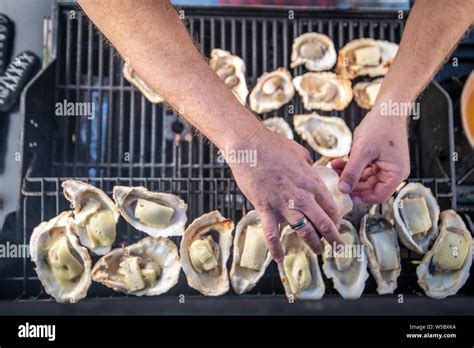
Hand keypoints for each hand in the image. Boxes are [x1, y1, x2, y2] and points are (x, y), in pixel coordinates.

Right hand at [226, 126, 343, 261]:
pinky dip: (276, 248)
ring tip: (318, 251)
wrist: (249, 145)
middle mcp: (301, 196)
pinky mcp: (266, 209)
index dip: (336, 217)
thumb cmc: (273, 145)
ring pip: (304, 231)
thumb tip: (310, 167)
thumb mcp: (299, 152)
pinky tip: (279, 258)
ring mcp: (284, 205)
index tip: (336, 223)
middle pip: (323, 222)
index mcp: (311, 182)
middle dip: (333, 237)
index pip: (330, 206)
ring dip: (313, 244)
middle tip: (338, 246)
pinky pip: (272, 234)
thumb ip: (308, 164)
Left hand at [332, 111, 409, 204]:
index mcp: (395, 174)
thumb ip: (352, 171)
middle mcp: (392, 172)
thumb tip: (343, 189)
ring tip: (333, 170)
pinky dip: (351, 167)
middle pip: (369, 188)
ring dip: (348, 175)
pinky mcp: (378, 159)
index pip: (377, 196)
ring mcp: (385, 166)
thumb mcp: (363, 150)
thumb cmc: (381, 125)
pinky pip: (363, 169)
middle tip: (334, 183)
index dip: (360, 198)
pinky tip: (337, 163)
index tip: (344, 197)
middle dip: (350, 185)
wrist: (387, 108)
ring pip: (363, 178)